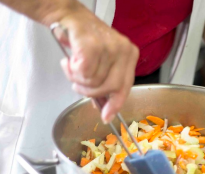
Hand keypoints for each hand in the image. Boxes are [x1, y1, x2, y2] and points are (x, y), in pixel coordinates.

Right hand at [57, 6, 138, 122]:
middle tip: (77, 83)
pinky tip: (69, 61)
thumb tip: (103, 108)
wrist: (71, 18)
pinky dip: (72, 71)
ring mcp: (111, 47)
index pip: (125, 87)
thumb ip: (105, 85)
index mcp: (129, 56)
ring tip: (72, 66)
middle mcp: (124, 51)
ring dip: (77, 79)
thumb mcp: (102, 64)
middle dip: (89, 92)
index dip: (114, 105)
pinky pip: (83, 73)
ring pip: (94, 82)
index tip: (106, 117)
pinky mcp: (95, 45)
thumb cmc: (86, 42)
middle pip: (109, 88)